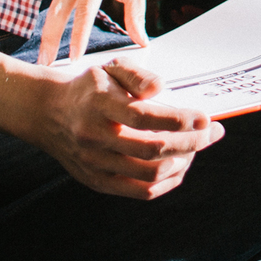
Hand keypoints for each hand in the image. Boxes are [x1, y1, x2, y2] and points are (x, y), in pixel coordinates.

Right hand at [31, 59, 222, 198]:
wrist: (47, 113)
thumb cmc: (90, 88)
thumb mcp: (111, 68)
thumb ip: (138, 76)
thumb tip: (162, 88)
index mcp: (99, 105)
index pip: (144, 117)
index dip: (179, 120)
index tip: (205, 117)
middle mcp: (94, 138)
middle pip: (152, 150)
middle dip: (191, 143)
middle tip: (213, 133)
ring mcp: (95, 164)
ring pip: (149, 174)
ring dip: (182, 162)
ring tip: (197, 147)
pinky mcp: (97, 182)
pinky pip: (139, 192)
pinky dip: (167, 182)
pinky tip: (181, 166)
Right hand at [40, 0, 161, 64]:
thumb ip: (136, 17)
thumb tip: (142, 44)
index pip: (85, 11)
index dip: (78, 36)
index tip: (75, 57)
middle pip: (60, 11)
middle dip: (51, 39)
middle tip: (46, 64)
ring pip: (53, 8)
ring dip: (47, 33)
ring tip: (44, 58)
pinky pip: (56, 2)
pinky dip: (51, 22)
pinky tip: (49, 40)